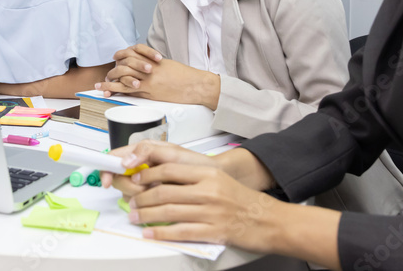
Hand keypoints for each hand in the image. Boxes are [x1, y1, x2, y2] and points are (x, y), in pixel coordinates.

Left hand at [97, 47, 219, 108]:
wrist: (195, 85)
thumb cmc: (184, 76)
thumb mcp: (168, 65)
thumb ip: (154, 65)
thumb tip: (145, 68)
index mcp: (152, 60)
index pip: (131, 54)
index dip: (121, 56)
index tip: (115, 58)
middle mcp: (148, 68)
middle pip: (124, 66)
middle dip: (113, 71)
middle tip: (106, 76)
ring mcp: (148, 81)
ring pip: (123, 79)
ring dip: (110, 83)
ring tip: (100, 87)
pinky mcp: (150, 93)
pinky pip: (131, 92)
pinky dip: (119, 92)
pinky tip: (110, 95)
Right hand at [100, 140, 217, 196]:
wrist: (212, 180)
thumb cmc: (194, 164)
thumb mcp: (171, 152)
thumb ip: (147, 151)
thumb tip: (125, 161)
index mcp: (142, 152)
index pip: (114, 158)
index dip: (106, 169)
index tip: (108, 180)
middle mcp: (141, 167)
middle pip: (120, 179)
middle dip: (131, 185)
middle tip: (148, 185)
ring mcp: (146, 183)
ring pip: (129, 193)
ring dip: (142, 195)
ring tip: (161, 189)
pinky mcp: (152, 198)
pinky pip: (141, 203)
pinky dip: (150, 203)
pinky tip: (163, 199)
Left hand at [125, 161, 283, 252]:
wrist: (271, 220)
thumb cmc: (243, 201)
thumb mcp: (219, 180)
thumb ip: (194, 178)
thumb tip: (163, 181)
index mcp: (208, 173)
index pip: (170, 169)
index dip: (148, 174)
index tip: (136, 178)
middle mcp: (208, 190)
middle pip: (164, 191)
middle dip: (142, 198)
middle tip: (131, 202)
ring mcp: (210, 212)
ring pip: (168, 212)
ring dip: (146, 216)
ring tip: (135, 217)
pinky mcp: (213, 231)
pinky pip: (180, 232)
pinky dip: (161, 234)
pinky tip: (151, 234)